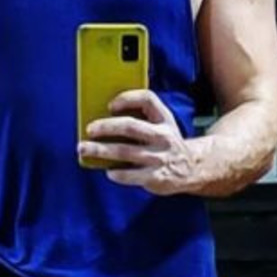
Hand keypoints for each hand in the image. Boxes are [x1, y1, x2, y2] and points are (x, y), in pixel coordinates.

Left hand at [79, 90, 194, 195]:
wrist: (192, 170)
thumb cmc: (167, 145)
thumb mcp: (163, 126)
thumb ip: (142, 119)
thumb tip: (104, 120)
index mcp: (164, 120)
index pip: (148, 100)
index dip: (127, 98)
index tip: (110, 105)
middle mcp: (163, 137)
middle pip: (130, 126)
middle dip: (106, 127)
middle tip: (89, 129)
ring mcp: (159, 158)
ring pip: (124, 151)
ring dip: (100, 150)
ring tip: (84, 149)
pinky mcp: (155, 177)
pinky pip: (129, 175)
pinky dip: (115, 173)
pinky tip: (108, 171)